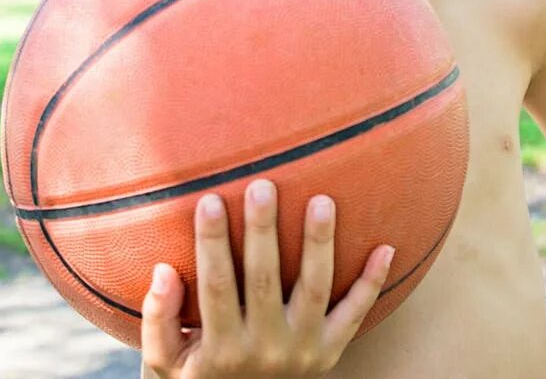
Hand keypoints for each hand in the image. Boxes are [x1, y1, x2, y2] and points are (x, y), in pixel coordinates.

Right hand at [141, 178, 393, 377]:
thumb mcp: (164, 367)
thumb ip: (159, 320)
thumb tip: (162, 270)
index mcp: (221, 349)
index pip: (217, 286)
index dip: (213, 243)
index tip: (211, 199)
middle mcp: (265, 348)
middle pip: (264, 280)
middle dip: (263, 231)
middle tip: (263, 185)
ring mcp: (304, 350)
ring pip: (314, 290)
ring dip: (318, 244)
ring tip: (322, 200)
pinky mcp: (330, 351)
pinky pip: (355, 315)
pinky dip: (372, 282)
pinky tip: (386, 246)